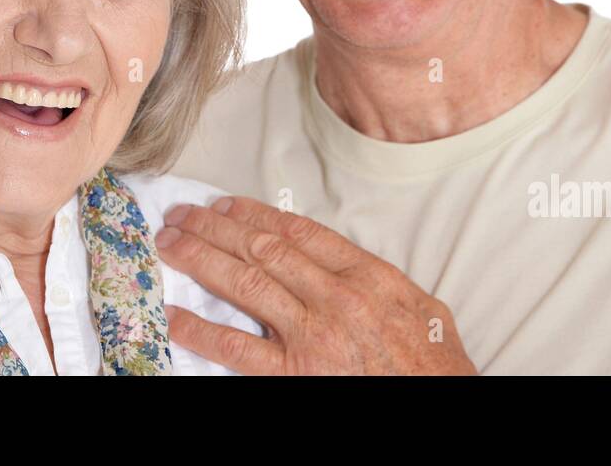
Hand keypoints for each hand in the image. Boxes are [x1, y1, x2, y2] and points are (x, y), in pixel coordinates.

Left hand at [154, 196, 477, 374]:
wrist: (440, 406)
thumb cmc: (435, 369)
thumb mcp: (425, 310)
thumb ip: (383, 282)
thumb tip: (353, 265)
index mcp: (367, 276)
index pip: (299, 232)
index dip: (255, 213)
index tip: (226, 204)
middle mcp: (336, 298)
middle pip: (263, 248)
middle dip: (216, 227)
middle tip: (183, 215)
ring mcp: (313, 336)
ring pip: (245, 284)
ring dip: (201, 259)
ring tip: (171, 244)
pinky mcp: (295, 375)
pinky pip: (238, 348)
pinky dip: (202, 330)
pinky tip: (175, 315)